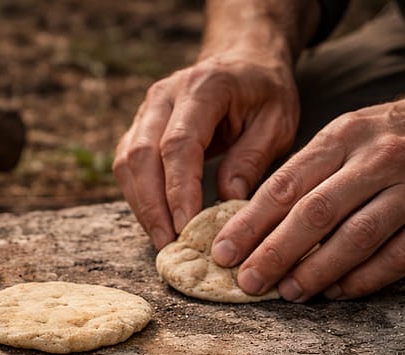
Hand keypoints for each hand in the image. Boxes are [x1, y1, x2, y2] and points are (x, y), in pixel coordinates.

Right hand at [113, 49, 299, 249]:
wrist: (243, 62)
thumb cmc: (264, 94)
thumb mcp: (277, 122)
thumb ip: (252, 158)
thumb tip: (227, 199)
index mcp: (203, 88)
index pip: (179, 144)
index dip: (179, 189)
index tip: (187, 227)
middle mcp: (165, 95)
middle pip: (142, 155)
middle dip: (153, 205)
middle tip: (168, 243)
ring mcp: (146, 110)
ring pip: (127, 162)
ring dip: (141, 205)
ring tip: (161, 240)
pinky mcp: (139, 127)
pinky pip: (127, 165)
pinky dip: (137, 196)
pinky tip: (155, 221)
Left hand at [211, 90, 404, 300]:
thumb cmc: (397, 135)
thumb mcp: (350, 132)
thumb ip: (308, 172)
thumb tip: (253, 224)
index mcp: (346, 135)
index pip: (287, 184)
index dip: (250, 223)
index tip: (222, 253)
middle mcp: (380, 159)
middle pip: (316, 213)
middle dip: (274, 252)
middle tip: (247, 282)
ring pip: (356, 238)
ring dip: (316, 271)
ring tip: (287, 293)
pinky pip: (396, 258)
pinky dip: (362, 280)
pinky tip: (335, 292)